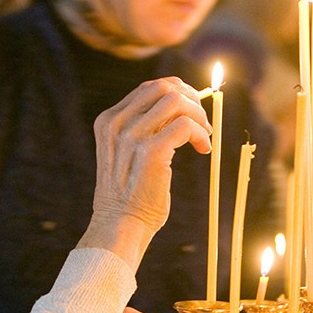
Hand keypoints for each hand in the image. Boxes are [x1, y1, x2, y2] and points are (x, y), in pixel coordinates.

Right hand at [78, 77, 211, 270]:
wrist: (118, 226)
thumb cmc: (128, 195)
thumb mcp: (125, 154)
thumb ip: (142, 130)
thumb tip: (178, 110)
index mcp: (108, 121)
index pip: (148, 88)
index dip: (177, 92)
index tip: (193, 109)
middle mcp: (117, 124)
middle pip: (163, 87)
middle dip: (191, 98)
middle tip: (203, 122)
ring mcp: (132, 136)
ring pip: (176, 101)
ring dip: (198, 116)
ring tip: (204, 137)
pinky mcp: (151, 151)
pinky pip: (185, 125)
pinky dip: (200, 134)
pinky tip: (202, 149)